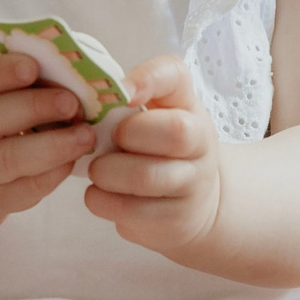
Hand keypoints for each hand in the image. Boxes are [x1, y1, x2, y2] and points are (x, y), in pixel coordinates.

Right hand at [0, 51, 93, 216]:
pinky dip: (54, 172)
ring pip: (6, 159)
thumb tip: (61, 53)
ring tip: (85, 135)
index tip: (34, 66)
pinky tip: (74, 157)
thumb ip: (15, 69)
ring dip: (51, 146)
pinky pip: (25, 188)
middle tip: (72, 101)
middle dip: (33, 107)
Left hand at [84, 55, 222, 255]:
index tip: (123, 92)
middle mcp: (201, 144)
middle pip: (174, 131)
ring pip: (145, 176)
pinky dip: (101, 200)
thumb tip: (109, 91)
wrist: (197, 203)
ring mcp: (192, 186)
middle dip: (127, 135)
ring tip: (98, 171)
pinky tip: (103, 194)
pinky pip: (129, 211)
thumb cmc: (162, 148)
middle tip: (104, 142)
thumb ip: (135, 92)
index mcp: (188, 107)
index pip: (177, 76)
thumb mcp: (159, 113)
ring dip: (106, 172)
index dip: (148, 79)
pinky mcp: (174, 222)